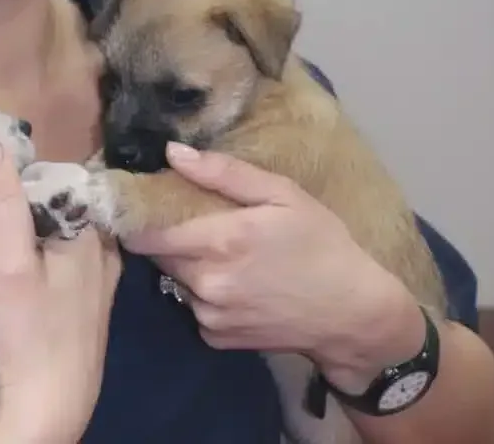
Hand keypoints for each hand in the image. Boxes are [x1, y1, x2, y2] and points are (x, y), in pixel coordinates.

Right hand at [0, 131, 120, 443]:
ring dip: (35, 220)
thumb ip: (2, 203)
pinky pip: (62, 259)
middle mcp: (104, 251)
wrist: (47, 414)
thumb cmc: (32, 337)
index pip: (64, 176)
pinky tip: (19, 256)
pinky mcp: (80, 307)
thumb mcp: (10, 265)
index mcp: (95, 232)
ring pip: (64, 230)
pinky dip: (41, 249)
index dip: (28, 165)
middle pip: (65, 202)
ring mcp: (95, 282)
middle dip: (32, 191)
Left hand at [124, 143, 424, 390]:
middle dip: (167, 235)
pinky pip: (193, 306)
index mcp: (219, 241)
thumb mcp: (282, 194)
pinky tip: (235, 283)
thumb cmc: (321, 244)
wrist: (354, 316)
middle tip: (193, 221)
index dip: (138, 214)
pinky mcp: (217, 339)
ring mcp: (210, 315)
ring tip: (221, 252)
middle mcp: (206, 282)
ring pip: (173, 280)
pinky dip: (204, 293)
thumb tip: (173, 154)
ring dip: (186, 264)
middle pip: (157, 254)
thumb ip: (223, 173)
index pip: (145, 232)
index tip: (144, 200)